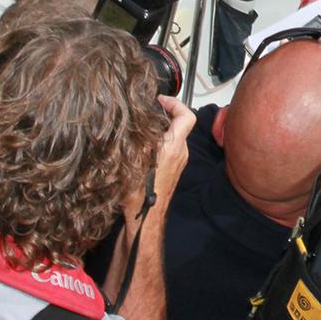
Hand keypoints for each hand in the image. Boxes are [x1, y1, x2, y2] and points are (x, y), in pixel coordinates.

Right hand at [121, 95, 193, 223]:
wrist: (146, 219)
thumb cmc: (139, 194)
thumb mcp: (133, 160)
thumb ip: (137, 137)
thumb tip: (135, 119)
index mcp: (173, 147)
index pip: (187, 116)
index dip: (175, 103)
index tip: (160, 100)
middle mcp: (181, 153)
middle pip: (179, 125)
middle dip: (163, 115)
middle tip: (145, 112)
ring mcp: (178, 162)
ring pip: (173, 137)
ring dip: (159, 130)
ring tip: (140, 128)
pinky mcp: (173, 170)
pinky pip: (169, 149)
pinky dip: (158, 143)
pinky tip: (141, 146)